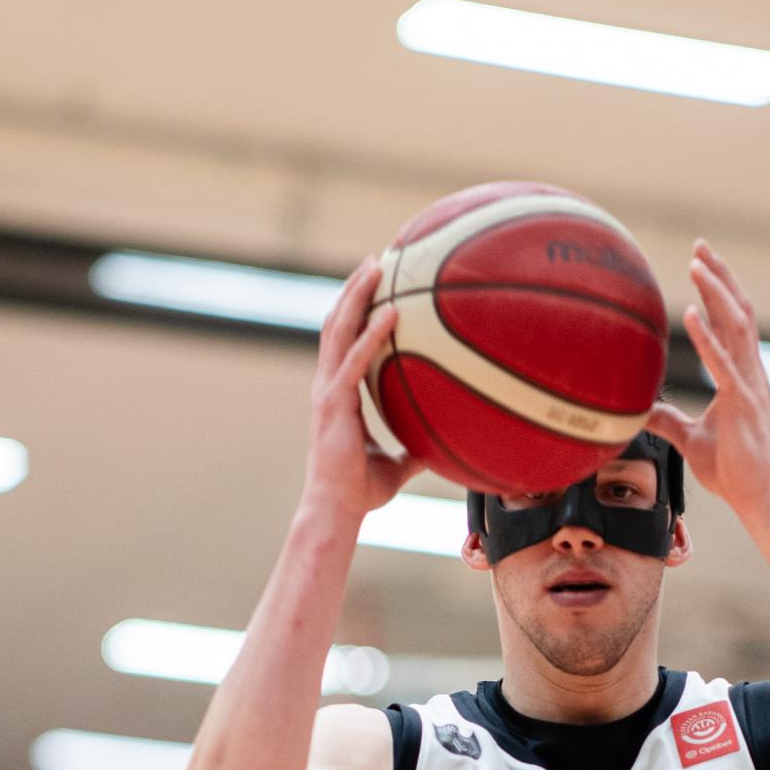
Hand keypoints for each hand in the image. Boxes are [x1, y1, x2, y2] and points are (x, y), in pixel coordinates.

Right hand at [302, 257, 418, 520]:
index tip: (376, 285)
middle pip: (337, 323)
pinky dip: (372, 334)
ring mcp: (327, 391)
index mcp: (337, 394)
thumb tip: (442, 446)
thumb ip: (414, 448)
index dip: (356, 311)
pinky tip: (392, 312)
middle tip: (377, 259)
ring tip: (377, 265)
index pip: (344, 341)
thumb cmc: (360, 492)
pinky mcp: (333, 403)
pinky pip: (355, 360)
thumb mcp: (396, 465)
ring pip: (338, 330)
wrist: (336, 510)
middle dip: (354, 288)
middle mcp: (328, 385)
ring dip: (357, 294)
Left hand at [645, 241, 769, 521]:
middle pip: (739, 311)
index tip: (702, 261)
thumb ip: (668, 420)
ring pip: (737, 325)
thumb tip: (641, 411)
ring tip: (696, 264)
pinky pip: (723, 363)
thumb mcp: (690, 439)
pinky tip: (690, 314)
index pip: (733, 322)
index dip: (719, 290)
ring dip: (716, 292)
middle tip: (700, 245)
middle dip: (720, 276)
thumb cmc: (732, 470)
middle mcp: (750, 372)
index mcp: (742, 376)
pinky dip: (707, 336)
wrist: (758, 497)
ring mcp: (749, 385)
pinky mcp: (741, 404)